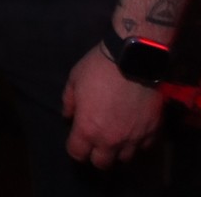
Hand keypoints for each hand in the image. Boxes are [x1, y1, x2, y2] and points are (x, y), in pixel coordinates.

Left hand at [62, 44, 163, 169]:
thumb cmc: (98, 67)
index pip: (77, 153)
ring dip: (118, 149)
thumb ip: (69, 101)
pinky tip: (134, 129)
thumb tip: (68, 116)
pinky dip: (138, 141)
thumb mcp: (74, 78)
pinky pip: (144, 146)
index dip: (75, 148)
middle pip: (101, 163)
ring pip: (124, 158)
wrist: (132, 58)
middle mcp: (110, 140)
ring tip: (117, 135)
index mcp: (88, 128)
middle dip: (96, 154)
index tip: (77, 140)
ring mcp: (133, 138)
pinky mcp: (151, 131)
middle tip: (97, 140)